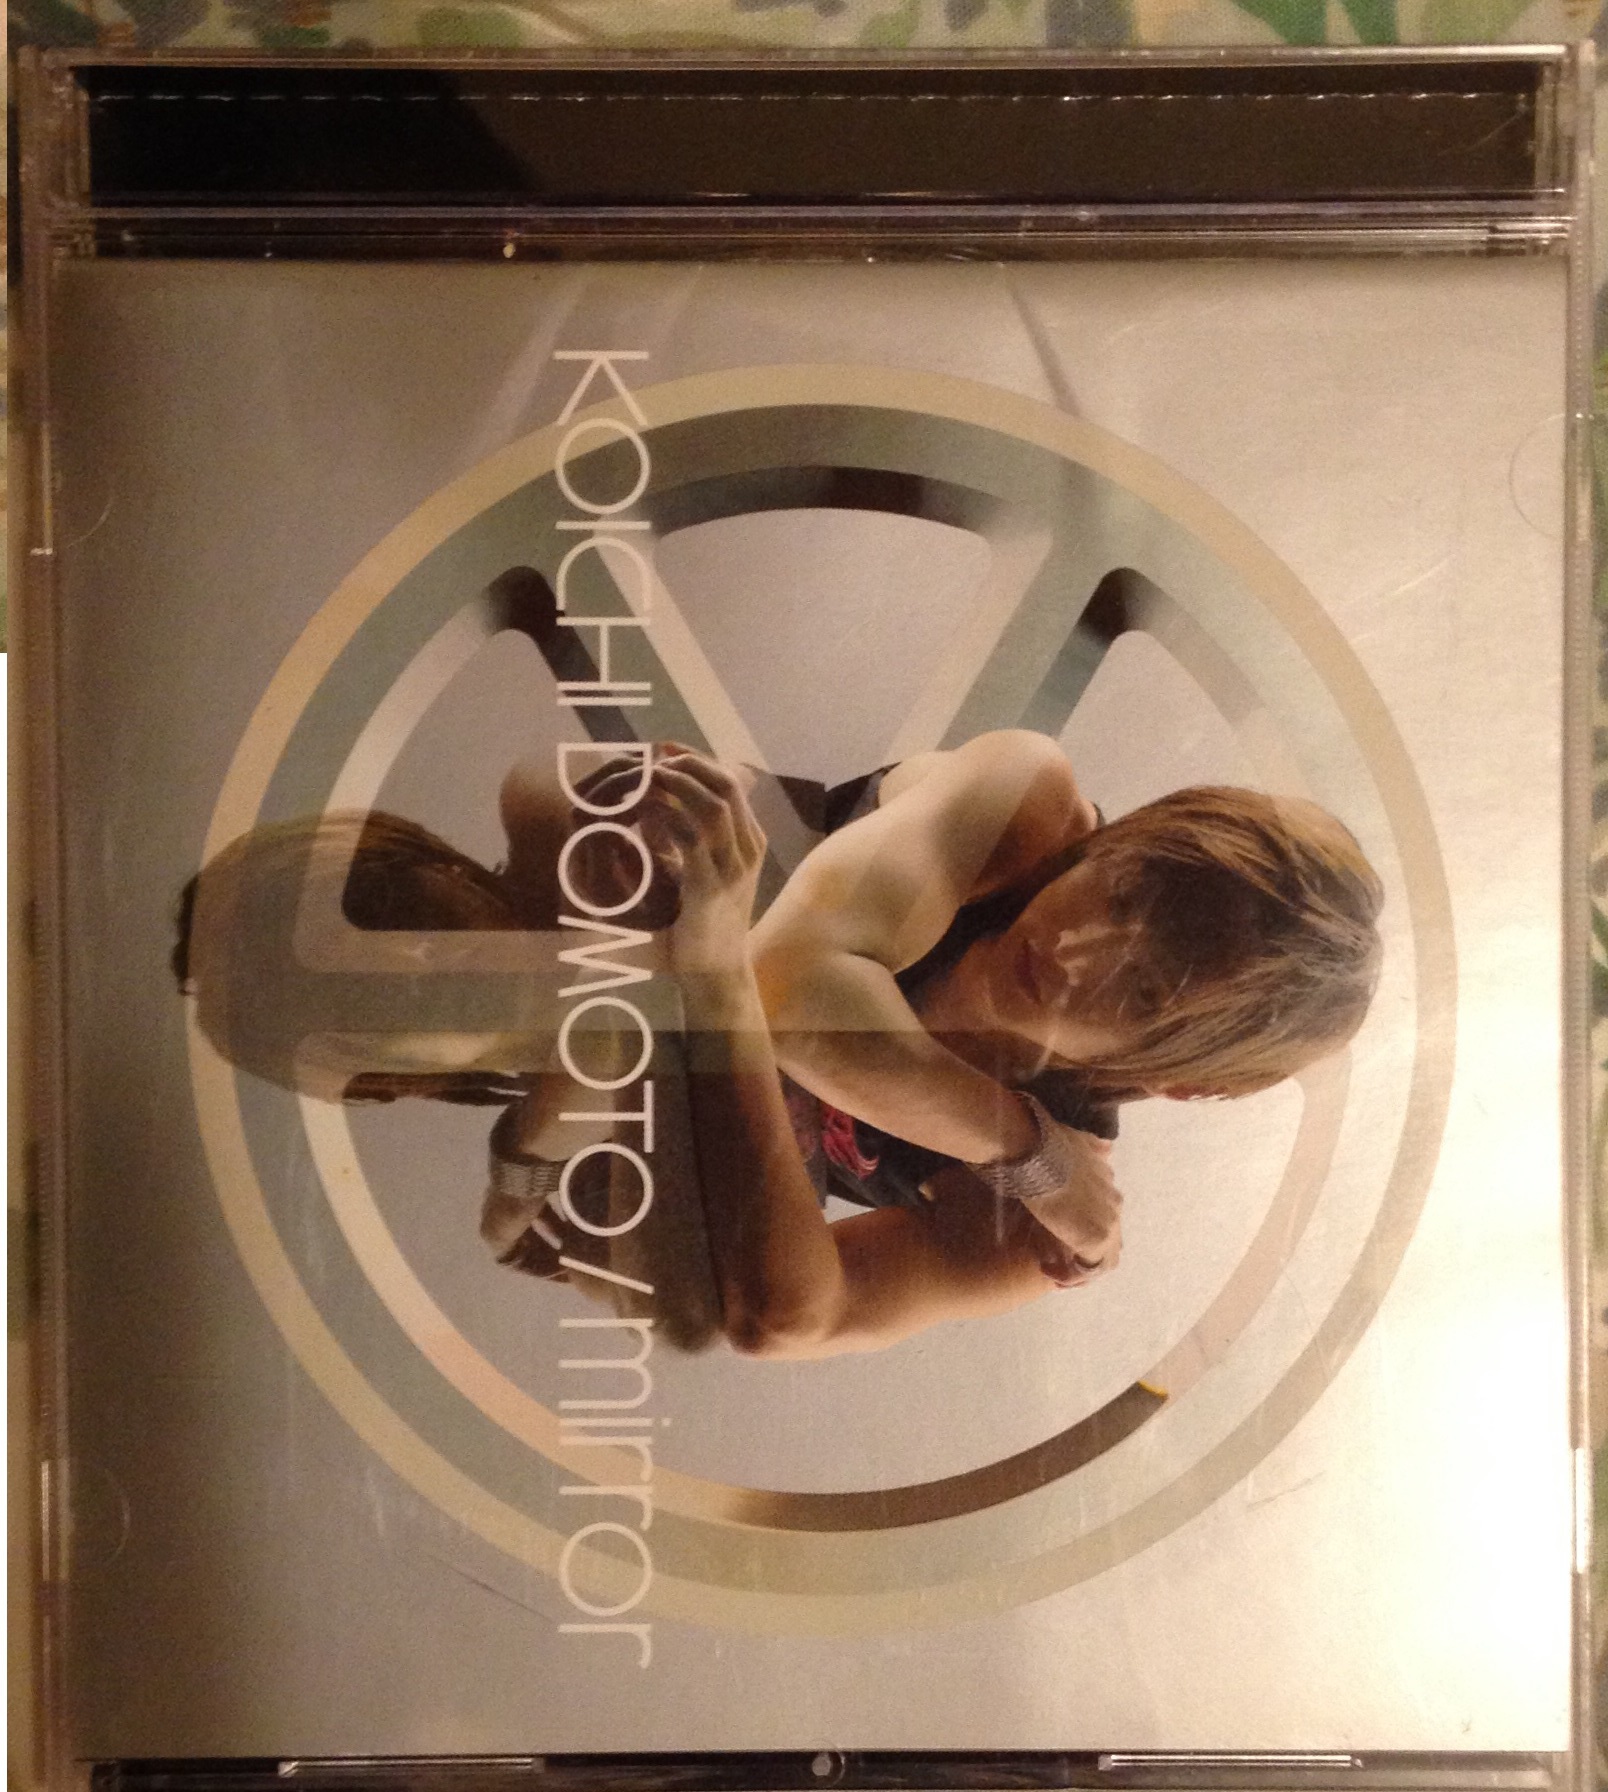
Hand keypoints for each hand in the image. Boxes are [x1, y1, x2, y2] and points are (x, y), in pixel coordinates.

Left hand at [636, 750, 766, 974]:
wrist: (717, 970)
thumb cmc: (708, 922)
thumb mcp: (708, 873)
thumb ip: (693, 841)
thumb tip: (659, 810)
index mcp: (750, 842)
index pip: (731, 783)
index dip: (699, 761)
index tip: (667, 751)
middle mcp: (748, 850)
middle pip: (728, 786)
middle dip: (691, 765)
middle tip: (656, 757)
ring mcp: (733, 869)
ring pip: (714, 807)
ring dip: (680, 785)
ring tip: (651, 777)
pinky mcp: (710, 888)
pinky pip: (691, 841)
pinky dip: (667, 820)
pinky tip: (645, 814)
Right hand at [1016, 1126, 1122, 1287]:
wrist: (1032, 1149)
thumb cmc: (1040, 1146)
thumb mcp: (1072, 1140)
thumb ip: (1092, 1147)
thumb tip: (1108, 1149)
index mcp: (1107, 1180)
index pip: (1105, 1215)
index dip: (1082, 1231)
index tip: (1058, 1241)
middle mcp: (1114, 1201)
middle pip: (1109, 1240)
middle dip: (1084, 1255)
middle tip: (1056, 1262)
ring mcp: (1109, 1220)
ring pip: (1104, 1258)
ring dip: (1079, 1269)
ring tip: (1053, 1272)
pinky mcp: (1096, 1238)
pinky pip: (1090, 1269)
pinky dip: (1071, 1276)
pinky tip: (1049, 1272)